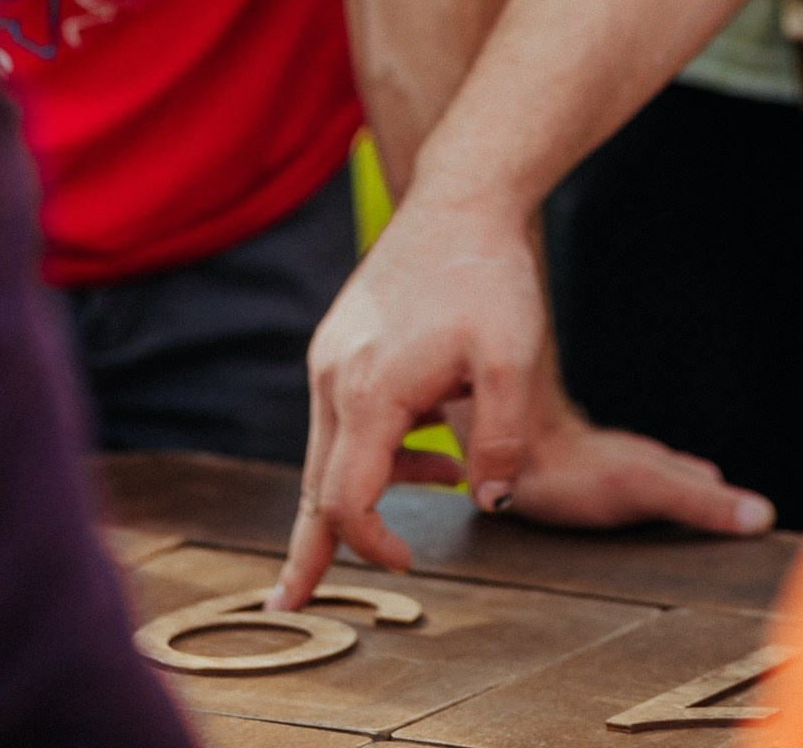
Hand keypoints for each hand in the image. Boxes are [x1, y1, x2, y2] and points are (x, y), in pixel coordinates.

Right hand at [271, 202, 771, 608]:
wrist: (462, 197)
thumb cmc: (489, 275)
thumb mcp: (513, 360)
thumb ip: (503, 440)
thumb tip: (490, 504)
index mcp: (371, 390)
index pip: (345, 499)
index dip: (369, 545)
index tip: (410, 564)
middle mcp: (334, 377)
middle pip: (315, 484)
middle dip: (309, 547)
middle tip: (289, 605)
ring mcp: (330, 355)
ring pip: (327, 449)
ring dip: (366, 486)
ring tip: (441, 481)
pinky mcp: (339, 340)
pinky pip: (341, 414)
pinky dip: (371, 445)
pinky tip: (431, 439)